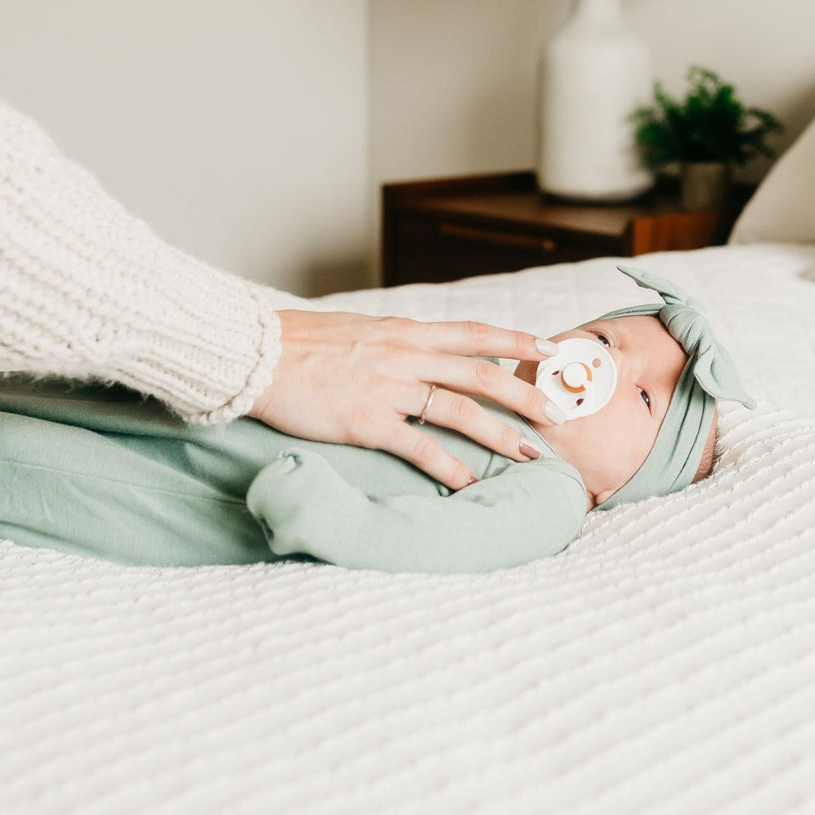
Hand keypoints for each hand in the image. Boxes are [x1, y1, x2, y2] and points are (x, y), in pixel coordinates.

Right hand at [247, 310, 562, 489]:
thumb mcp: (355, 329)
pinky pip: (419, 446)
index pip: (472, 332)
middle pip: (480, 371)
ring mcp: (388, 388)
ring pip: (460, 409)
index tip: (549, 347)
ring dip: (501, 433)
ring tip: (531, 455)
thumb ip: (390, 341)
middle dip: (524, 393)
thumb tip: (414, 349)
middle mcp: (404, 355)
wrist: (257, 354)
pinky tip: (470, 484)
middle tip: (557, 414)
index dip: (515, 339)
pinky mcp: (367, 421)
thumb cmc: (299, 343)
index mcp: (402, 330)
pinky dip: (450, 467)